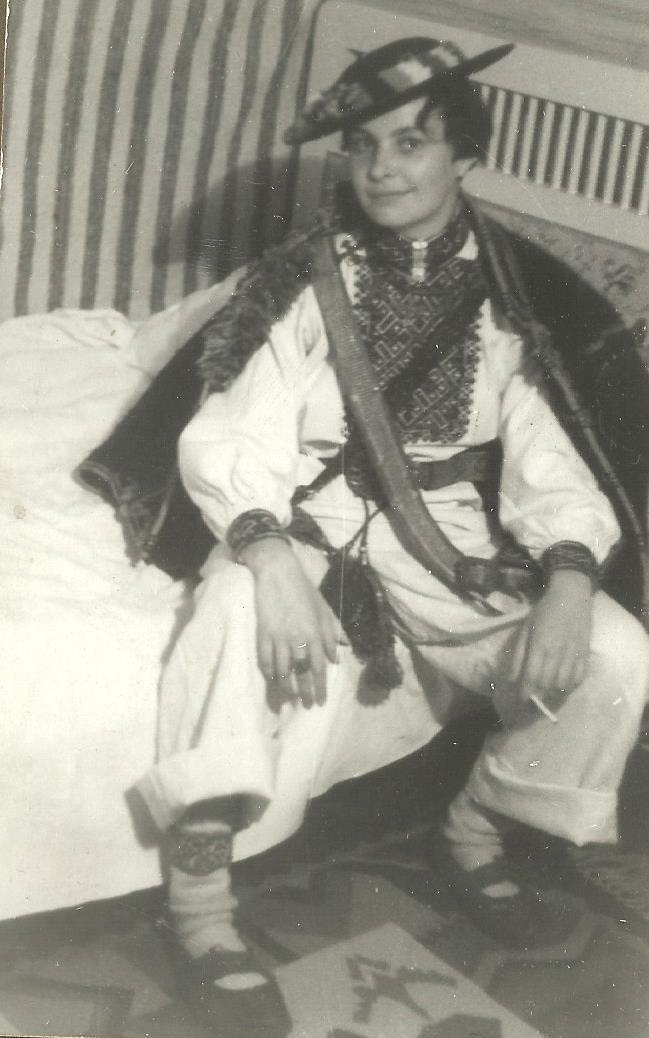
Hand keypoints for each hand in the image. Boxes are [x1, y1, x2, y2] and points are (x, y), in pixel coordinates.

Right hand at [238, 537, 344, 707]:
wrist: (277, 571)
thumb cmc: (303, 588)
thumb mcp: (323, 608)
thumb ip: (332, 632)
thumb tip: (339, 655)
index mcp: (315, 633)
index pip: (319, 667)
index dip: (320, 686)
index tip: (320, 701)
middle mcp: (298, 638)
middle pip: (302, 673)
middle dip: (304, 692)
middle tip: (306, 706)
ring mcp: (279, 637)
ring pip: (282, 670)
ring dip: (286, 687)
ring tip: (289, 699)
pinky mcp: (263, 633)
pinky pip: (265, 659)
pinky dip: (269, 672)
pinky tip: (272, 680)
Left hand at [507, 569, 592, 708]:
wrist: (571, 597)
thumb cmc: (543, 612)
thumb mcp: (525, 630)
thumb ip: (518, 655)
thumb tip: (510, 679)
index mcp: (540, 645)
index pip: (532, 677)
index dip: (526, 693)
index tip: (520, 702)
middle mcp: (557, 653)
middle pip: (547, 685)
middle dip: (538, 698)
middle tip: (531, 705)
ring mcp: (574, 655)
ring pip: (564, 685)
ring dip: (554, 695)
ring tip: (545, 698)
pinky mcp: (586, 654)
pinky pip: (579, 678)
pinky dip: (570, 687)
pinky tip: (562, 688)